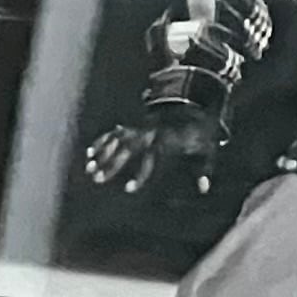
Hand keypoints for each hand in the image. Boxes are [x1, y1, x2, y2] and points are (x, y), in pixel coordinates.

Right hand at [83, 117, 217, 198]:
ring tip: (89, 169)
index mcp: (165, 141)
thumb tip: (204, 188)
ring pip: (116, 140)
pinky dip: (101, 142)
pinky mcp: (135, 125)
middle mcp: (149, 133)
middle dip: (111, 164)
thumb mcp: (208, 148)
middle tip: (97, 179)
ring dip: (101, 154)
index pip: (149, 160)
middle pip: (126, 149)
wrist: (194, 106)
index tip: (129, 189)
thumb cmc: (200, 133)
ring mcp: (140, 128)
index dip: (139, 175)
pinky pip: (114, 133)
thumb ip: (204, 168)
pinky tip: (89, 153)